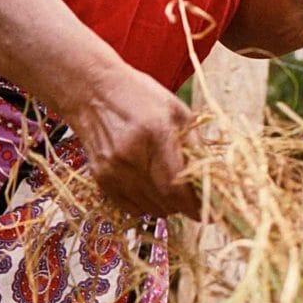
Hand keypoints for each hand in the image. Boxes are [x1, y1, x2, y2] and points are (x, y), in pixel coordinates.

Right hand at [69, 61, 202, 220]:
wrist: (91, 90)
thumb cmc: (139, 96)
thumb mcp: (176, 109)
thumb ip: (196, 143)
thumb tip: (212, 178)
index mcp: (156, 133)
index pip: (177, 186)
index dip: (195, 206)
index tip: (208, 212)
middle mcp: (131, 155)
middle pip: (164, 202)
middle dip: (184, 207)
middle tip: (193, 200)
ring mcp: (112, 169)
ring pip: (148, 209)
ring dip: (165, 207)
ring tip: (171, 191)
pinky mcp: (100, 178)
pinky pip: (130, 207)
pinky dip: (145, 205)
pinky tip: (150, 188)